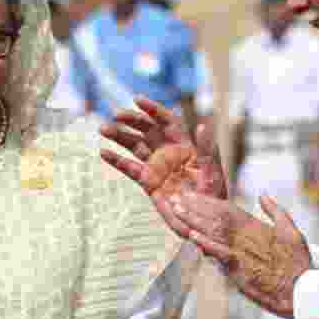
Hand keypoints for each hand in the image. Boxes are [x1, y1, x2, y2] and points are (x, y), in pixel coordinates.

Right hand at [100, 97, 227, 237]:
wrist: (206, 219)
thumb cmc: (214, 193)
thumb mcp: (213, 170)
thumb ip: (206, 148)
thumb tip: (202, 125)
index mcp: (185, 144)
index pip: (167, 121)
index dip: (152, 109)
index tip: (136, 99)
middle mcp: (169, 152)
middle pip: (147, 129)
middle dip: (132, 120)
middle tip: (116, 114)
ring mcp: (157, 166)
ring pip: (135, 146)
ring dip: (120, 136)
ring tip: (104, 129)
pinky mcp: (148, 182)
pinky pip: (130, 168)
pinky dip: (117, 161)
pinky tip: (103, 153)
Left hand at [172, 193, 310, 316]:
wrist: (300, 290)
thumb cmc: (298, 263)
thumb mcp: (291, 230)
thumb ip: (276, 211)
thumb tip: (262, 196)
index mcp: (258, 227)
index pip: (228, 209)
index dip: (208, 201)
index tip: (193, 194)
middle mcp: (247, 237)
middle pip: (217, 217)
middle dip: (195, 206)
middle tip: (177, 197)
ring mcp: (242, 252)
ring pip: (215, 231)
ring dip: (194, 220)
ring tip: (178, 210)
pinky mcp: (240, 269)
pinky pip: (220, 254)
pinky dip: (206, 244)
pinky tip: (193, 236)